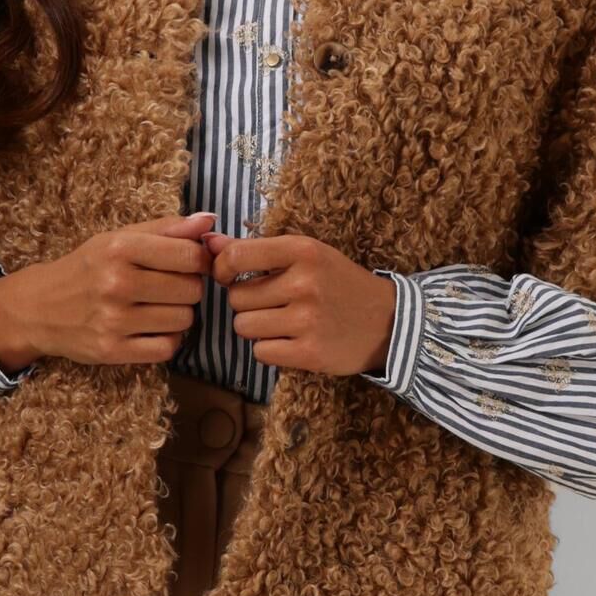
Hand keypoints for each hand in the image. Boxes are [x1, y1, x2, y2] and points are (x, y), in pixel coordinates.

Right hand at [0, 210, 217, 372]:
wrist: (40, 308)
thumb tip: (210, 221)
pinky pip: (168, 348)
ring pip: (184, 320)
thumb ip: (166, 229)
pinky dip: (169, 340)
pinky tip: (154, 329)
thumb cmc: (87, 268)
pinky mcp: (113, 350)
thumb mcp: (119, 239)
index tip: (189, 264)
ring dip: (179, 315)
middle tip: (168, 287)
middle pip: (192, 290)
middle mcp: (116, 283)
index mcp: (119, 249)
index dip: (200, 261)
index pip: (190, 257)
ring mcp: (114, 320)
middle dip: (188, 288)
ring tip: (158, 307)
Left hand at [207, 231, 397, 377]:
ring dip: (255, 328)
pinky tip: (291, 341)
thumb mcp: (305, 255)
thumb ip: (255, 250)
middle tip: (272, 304)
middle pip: (237, 298)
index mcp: (302, 250)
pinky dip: (270, 350)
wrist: (387, 322)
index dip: (223, 270)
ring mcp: (307, 320)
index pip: (236, 256)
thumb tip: (207, 242)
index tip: (231, 277)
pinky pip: (261, 352)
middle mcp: (304, 283)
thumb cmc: (338, 284)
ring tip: (281, 323)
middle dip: (247, 303)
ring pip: (244, 327)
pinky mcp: (310, 353)